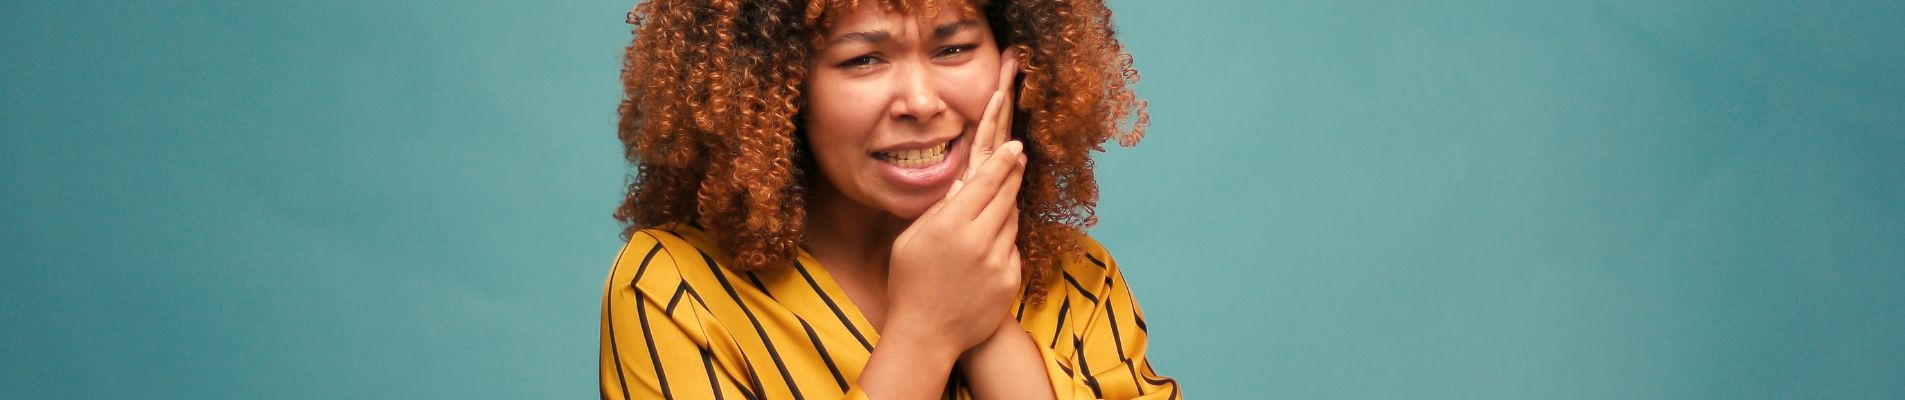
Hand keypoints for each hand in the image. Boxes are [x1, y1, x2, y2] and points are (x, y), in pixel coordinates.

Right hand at [883, 48, 1027, 355]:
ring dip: (1008, 207)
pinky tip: (990, 246)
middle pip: (1006, 195)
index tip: (1016, 145)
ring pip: (1012, 221)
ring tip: (1000, 201)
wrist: (925, 336)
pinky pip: (1012, 249)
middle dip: (1014, 173)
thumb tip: (962, 185)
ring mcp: (997, 262)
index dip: (1004, 160)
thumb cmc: (909, 285)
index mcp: (949, 225)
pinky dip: (1004, 242)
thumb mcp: (910, 241)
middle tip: (1021, 157)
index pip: (986, 181)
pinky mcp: (1009, 281)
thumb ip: (937, 210)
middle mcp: (978, 240)